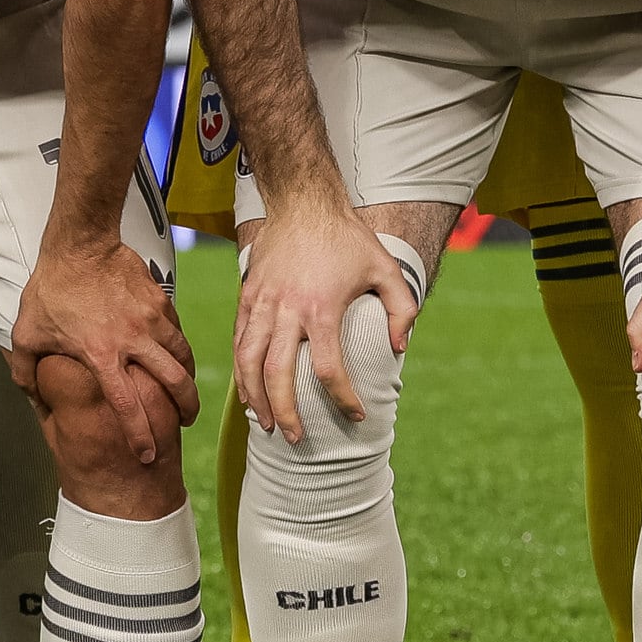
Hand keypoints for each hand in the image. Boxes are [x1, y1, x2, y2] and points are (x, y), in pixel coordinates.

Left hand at [6, 231, 195, 466]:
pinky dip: (180, 349)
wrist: (80, 242)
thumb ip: (25, 370)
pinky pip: (178, 332)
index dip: (140, 434)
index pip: (128, 405)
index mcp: (100, 354)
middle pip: (174, 384)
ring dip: (188, 380)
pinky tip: (174, 355)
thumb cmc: (51, 288)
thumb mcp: (27, 332)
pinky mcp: (161, 301)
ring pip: (183, 358)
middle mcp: (132, 340)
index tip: (147, 454)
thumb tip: (31, 397)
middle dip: (185, 409)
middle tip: (184, 422)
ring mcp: (151, 320)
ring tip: (185, 392)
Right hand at [231, 199, 422, 441]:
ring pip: (248, 362)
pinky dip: (240, 371)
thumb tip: (400, 349)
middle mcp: (287, 311)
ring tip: (263, 424)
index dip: (344, 399)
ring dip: (254, 398)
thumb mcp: (387, 268)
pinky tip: (248, 391)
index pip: (330, 370)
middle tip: (294, 438)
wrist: (302, 202)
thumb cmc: (347, 237)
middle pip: (277, 375)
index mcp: (322, 309)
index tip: (356, 415)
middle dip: (285, 413)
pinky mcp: (247, 296)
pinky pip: (239, 341)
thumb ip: (403, 309)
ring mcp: (261, 304)